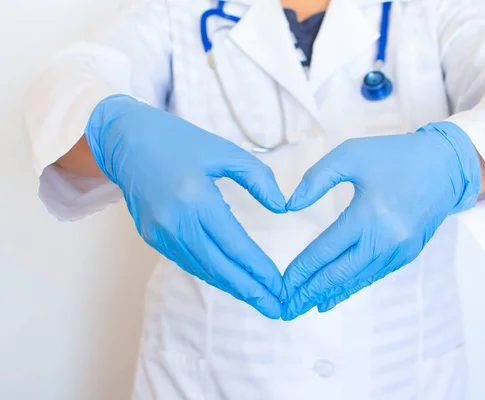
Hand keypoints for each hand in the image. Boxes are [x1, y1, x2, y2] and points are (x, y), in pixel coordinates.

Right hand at [85, 95, 286, 318]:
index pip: (234, 244)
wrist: (127, 140)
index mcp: (195, 198)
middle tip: (276, 308)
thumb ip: (258, 177)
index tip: (280, 286)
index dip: (259, 269)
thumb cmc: (179, 141)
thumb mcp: (224, 150)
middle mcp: (175, 221)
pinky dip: (211, 273)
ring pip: (202, 269)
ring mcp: (160, 232)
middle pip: (218, 267)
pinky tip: (230, 280)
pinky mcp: (152, 236)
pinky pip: (187, 261)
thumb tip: (282, 206)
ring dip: (232, 287)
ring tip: (259, 299)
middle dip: (250, 290)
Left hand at [281, 122, 480, 319]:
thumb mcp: (350, 154)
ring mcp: (399, 250)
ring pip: (356, 279)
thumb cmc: (395, 155)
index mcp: (368, 215)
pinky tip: (335, 295)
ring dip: (329, 294)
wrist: (445, 165)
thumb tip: (288, 206)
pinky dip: (351, 286)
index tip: (282, 284)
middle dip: (310, 293)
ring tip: (305, 307)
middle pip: (339, 274)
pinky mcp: (407, 254)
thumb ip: (315, 179)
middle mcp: (385, 240)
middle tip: (287, 309)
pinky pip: (373, 275)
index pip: (325, 250)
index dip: (301, 269)